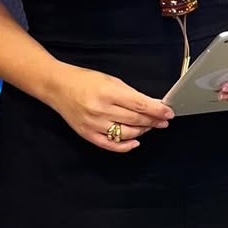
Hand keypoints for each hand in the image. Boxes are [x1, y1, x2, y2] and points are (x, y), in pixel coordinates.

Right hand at [48, 64, 174, 151]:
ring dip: (142, 131)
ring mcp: (93, 124)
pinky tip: (136, 142)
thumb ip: (132, 94)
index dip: (157, 110)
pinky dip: (125, 146)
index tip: (169, 113)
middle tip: (165, 120)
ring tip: (151, 126)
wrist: (58, 87)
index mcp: (109, 93)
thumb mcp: (112, 81)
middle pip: (135, 120)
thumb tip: (153, 104)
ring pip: (125, 133)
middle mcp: (101, 110)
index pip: (140, 105)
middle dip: (154, 121)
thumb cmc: (87, 80)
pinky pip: (109, 145)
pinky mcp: (86, 135)